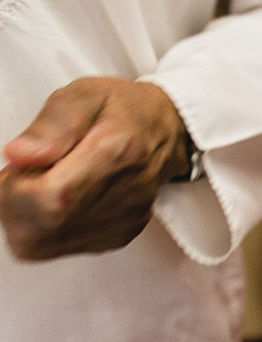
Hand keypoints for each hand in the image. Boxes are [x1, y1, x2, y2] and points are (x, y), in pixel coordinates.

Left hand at [1, 78, 188, 259]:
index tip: (20, 163)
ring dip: (24, 215)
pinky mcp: (118, 236)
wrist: (166, 130)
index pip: (51, 199)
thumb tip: (18, 156)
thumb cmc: (120, 109)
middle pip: (40, 228)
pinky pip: (54, 245)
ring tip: (45, 182)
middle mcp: (126, 196)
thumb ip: (50, 126)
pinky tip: (60, 198)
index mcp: (116, 153)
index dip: (15, 187)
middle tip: (28, 172)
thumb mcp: (81, 96)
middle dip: (12, 203)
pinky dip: (43, 224)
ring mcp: (124, 222)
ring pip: (40, 242)